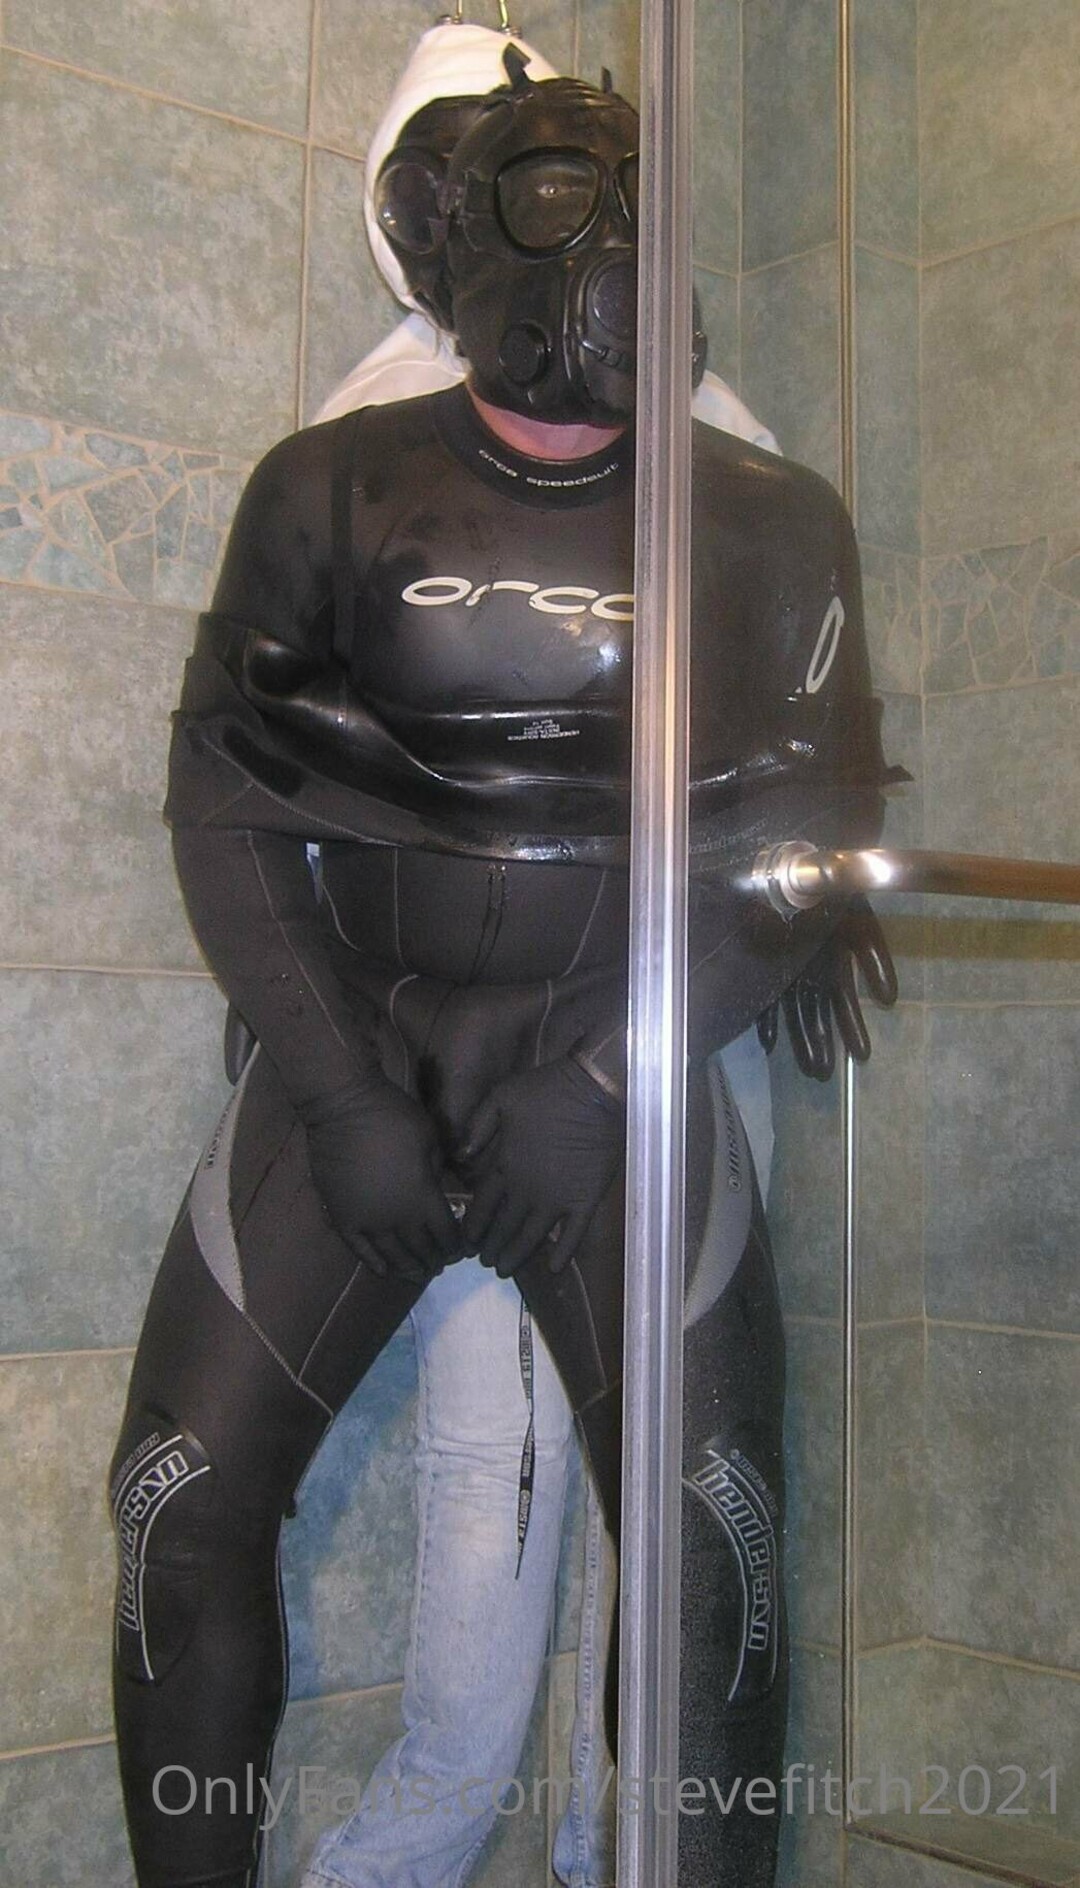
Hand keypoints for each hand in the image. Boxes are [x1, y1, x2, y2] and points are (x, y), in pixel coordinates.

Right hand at [299, 1072, 461, 1281]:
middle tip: (440, 1265)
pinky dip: (373, 1263)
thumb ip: (437, 1172)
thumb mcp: (430, 1140)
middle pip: (420, 1249)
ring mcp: (366, 1220)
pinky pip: (359, 1249)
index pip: (445, 1234)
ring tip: (418, 1275)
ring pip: (391, 1255)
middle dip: (433, 1259)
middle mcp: (396, 1217)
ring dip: (408, 1267)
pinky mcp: (342, 1216)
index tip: (460, 1251)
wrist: (343, 1108)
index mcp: (422, 1197)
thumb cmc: (393, 1117)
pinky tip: (384, 1271)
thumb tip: (437, 1190)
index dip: (455, 1246)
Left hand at [457, 1057, 623, 1277]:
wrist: (593, 1091)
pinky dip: (563, 1254)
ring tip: (505, 1270)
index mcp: (505, 1165)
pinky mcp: (584, 1201)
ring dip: (517, 1255)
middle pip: (504, 1226)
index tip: (466, 1242)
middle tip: (485, 1262)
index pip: (483, 1205)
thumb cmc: (546, 1091)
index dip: (474, 1226)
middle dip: (492, 1246)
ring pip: (531, 1236)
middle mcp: (527, 1190)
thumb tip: (459, 1157)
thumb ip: (478, 1129)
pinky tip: (554, 1269)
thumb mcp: (501, 1099)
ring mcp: (557, 1199)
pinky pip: (573, 1235)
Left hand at [757, 898, 897, 1080]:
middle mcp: (813, 975)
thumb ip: (875, 960)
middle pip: (817, 1016)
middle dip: (822, 1044)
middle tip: (823, 1074)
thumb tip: (889, 999)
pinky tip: (768, 1044)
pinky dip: (768, 1022)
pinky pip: (767, 1000)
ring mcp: (789, 973)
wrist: (805, 875)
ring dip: (801, 1041)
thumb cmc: (835, 900)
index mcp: (836, 967)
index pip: (844, 1004)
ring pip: (796, 1014)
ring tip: (809, 1070)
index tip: (861, 1055)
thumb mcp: (862, 928)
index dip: (851, 1028)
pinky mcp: (769, 968)